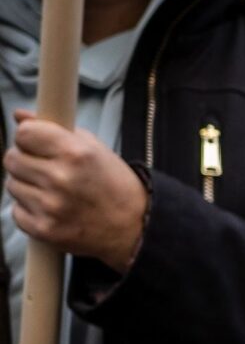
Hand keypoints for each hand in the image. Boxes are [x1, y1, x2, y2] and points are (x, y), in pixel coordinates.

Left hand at [7, 112, 147, 271]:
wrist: (134, 225)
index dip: (28, 137)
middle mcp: (61, 178)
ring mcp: (51, 206)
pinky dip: (29, 210)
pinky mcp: (44, 229)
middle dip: (24, 161)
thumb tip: (18, 114)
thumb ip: (54, 129)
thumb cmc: (114, 184)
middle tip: (44, 168)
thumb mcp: (93, 148)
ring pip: (11, 185)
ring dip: (26, 186)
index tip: (37, 144)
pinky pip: (16, 211)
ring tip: (51, 191)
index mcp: (76, 153)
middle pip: (11, 159)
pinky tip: (50, 209)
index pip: (24, 133)